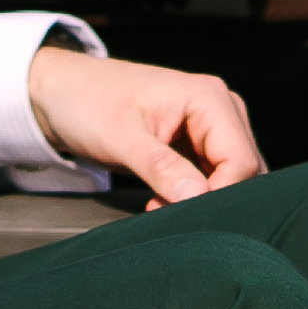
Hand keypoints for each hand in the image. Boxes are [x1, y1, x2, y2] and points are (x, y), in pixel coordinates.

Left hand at [22, 45, 266, 200]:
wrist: (62, 93)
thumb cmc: (87, 102)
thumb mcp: (121, 138)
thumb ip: (162, 168)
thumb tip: (198, 199)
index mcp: (209, 99)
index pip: (242, 162)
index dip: (220, 196)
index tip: (183, 215)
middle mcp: (221, 110)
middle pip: (244, 172)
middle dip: (212, 200)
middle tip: (167, 212)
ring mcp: (212, 128)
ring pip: (231, 180)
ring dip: (202, 201)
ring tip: (159, 205)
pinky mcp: (199, 144)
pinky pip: (213, 179)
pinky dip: (193, 197)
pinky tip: (162, 200)